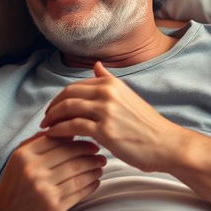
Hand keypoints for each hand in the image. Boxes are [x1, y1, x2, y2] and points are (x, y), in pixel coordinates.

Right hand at [0, 131, 105, 210]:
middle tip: (99, 154)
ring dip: (93, 169)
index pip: (58, 141)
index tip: (90, 143)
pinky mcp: (54, 208)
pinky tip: (95, 180)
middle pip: (71, 157)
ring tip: (100, 166)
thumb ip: (40, 142)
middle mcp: (34, 172)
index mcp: (24, 156)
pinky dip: (91, 184)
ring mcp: (45, 191)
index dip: (78, 141)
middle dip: (90, 154)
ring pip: (78, 174)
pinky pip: (79, 192)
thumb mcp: (19, 158)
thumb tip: (69, 131)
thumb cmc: (15, 183)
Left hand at [40, 61, 187, 172]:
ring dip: (52, 119)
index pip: (74, 86)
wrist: (165, 144)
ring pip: (67, 110)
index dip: (59, 98)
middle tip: (45, 119)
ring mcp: (105, 111)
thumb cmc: (147, 125)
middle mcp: (107, 93)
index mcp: (111, 84)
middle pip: (67, 95)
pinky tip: (53, 136)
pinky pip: (72, 127)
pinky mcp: (104, 131)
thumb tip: (96, 66)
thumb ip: (109, 81)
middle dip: (52, 107)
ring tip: (46, 128)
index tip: (53, 109)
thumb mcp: (128, 96)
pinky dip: (58, 131)